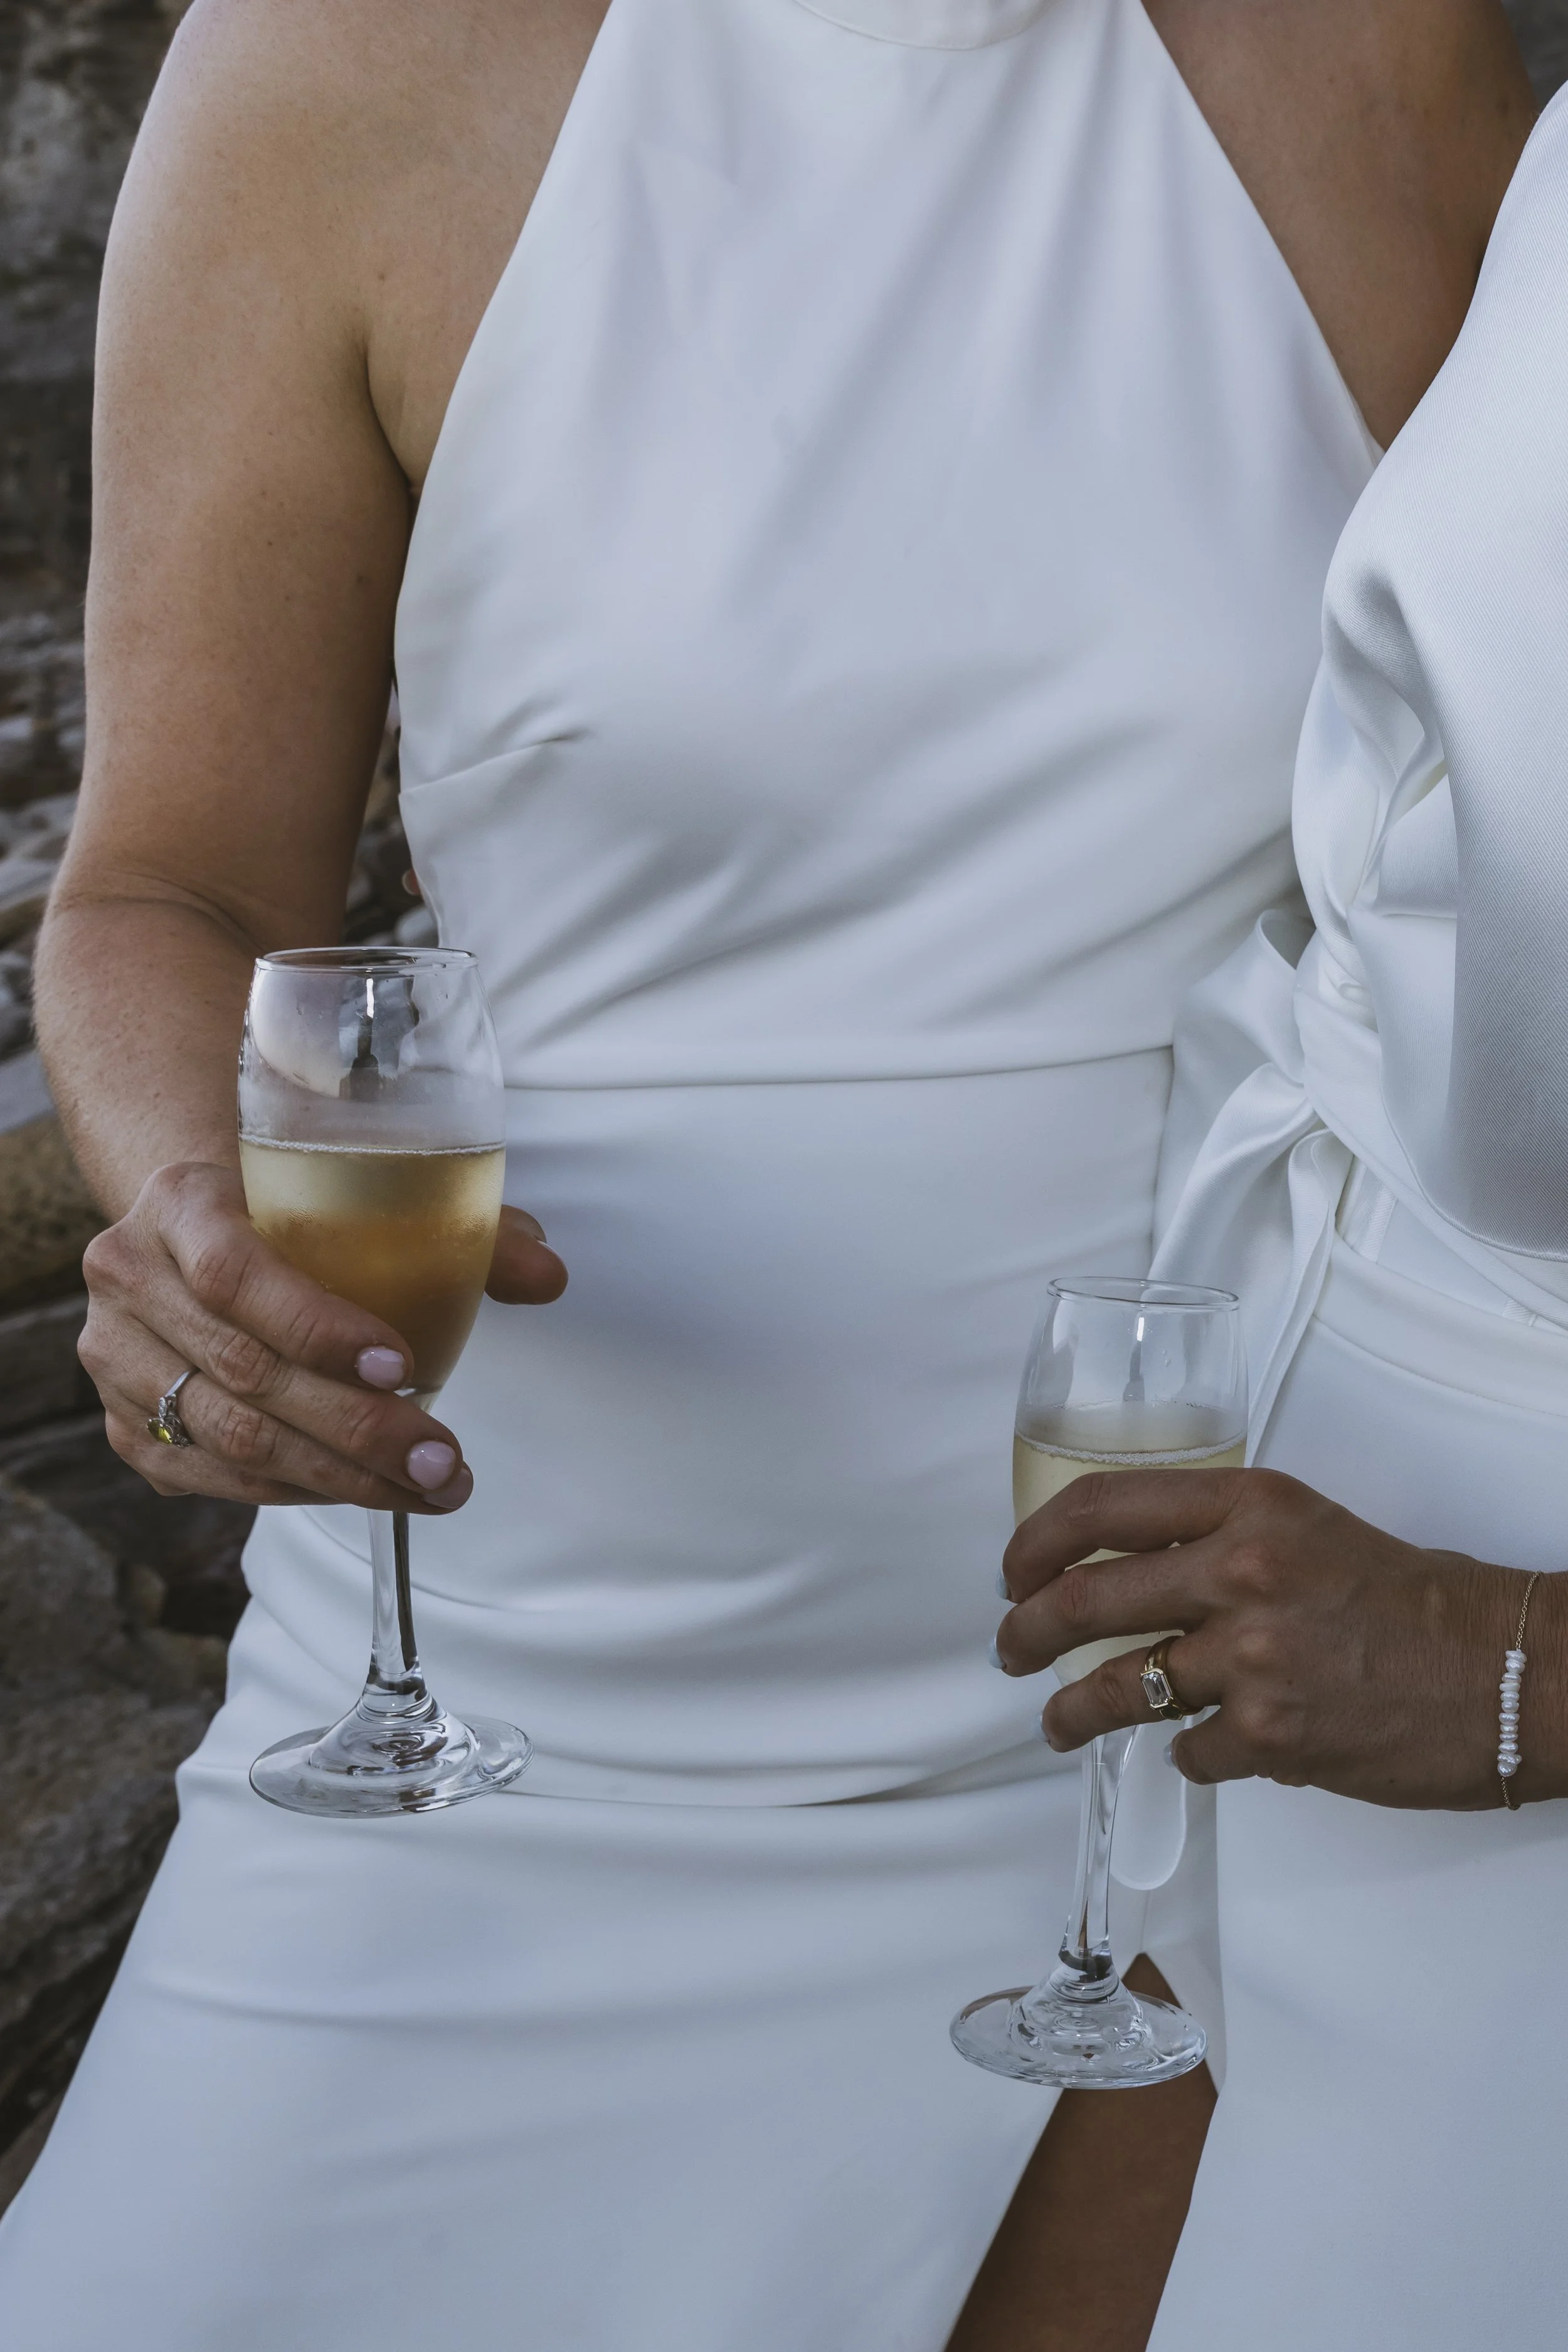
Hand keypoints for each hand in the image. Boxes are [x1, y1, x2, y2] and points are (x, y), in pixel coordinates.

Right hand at [80, 1161, 566, 1511]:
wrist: (197, 1231)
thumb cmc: (293, 1212)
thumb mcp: (366, 1197)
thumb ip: (463, 1230)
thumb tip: (551, 1273)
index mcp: (180, 1203)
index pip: (237, 1274)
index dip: (319, 1328)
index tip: (406, 1366)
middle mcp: (129, 1279)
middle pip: (247, 1373)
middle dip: (359, 1430)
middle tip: (446, 1462)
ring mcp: (116, 1360)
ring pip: (231, 1438)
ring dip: (339, 1477)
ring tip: (429, 1487)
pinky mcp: (125, 1427)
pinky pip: (215, 1476)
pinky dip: (294, 1489)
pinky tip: (362, 1490)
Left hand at [994, 1466, 1559, 1809]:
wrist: (1505, 1670)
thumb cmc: (1415, 1602)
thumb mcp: (1306, 1528)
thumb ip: (1219, 1538)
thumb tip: (1135, 1573)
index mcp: (1248, 1506)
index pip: (1101, 1506)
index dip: (1037, 1542)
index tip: (1016, 1570)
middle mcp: (1241, 1571)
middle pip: (1087, 1598)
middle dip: (1028, 1631)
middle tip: (1012, 1649)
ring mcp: (1252, 1656)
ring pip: (1117, 1687)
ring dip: (1075, 1711)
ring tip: (1061, 1722)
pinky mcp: (1271, 1735)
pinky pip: (1187, 1751)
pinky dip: (1186, 1755)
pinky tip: (1200, 1750)